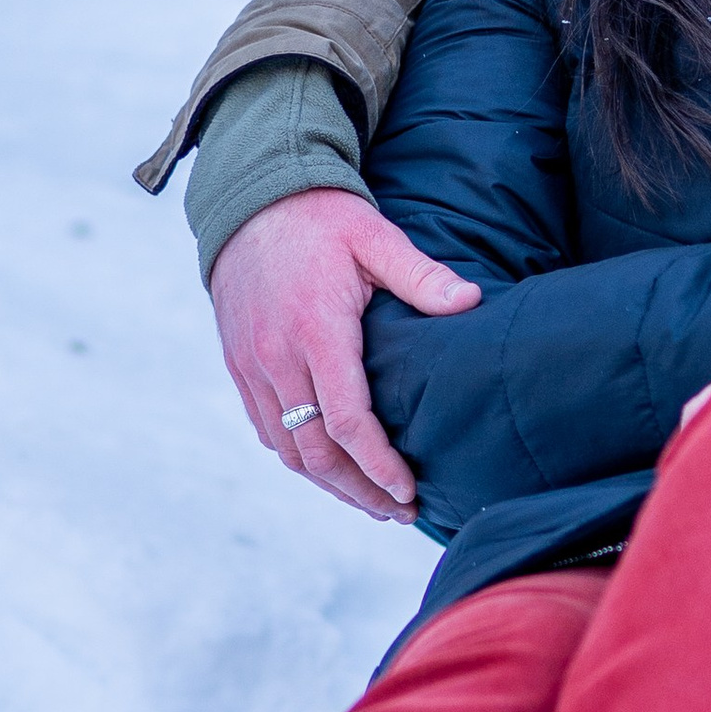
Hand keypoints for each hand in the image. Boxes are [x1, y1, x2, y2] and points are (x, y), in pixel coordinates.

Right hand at [208, 191, 478, 521]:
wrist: (251, 199)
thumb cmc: (323, 219)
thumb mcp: (376, 236)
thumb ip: (421, 275)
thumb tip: (472, 302)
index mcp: (316, 330)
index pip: (348, 422)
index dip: (379, 466)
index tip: (410, 492)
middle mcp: (276, 357)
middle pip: (315, 452)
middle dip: (358, 491)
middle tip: (398, 512)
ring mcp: (251, 365)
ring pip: (286, 448)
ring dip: (328, 482)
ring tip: (370, 501)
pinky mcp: (239, 364)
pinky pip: (265, 427)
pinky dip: (296, 457)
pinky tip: (328, 466)